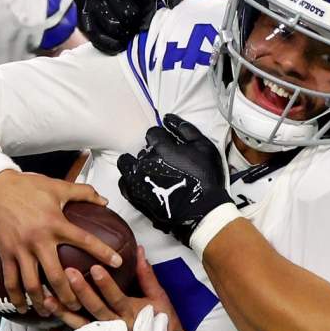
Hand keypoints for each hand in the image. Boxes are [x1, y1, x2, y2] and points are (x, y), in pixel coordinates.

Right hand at [0, 170, 121, 314]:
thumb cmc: (28, 187)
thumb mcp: (58, 186)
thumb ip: (84, 193)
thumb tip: (105, 201)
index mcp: (55, 223)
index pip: (84, 240)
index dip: (103, 252)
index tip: (118, 263)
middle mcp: (38, 240)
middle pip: (56, 275)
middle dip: (69, 295)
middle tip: (79, 306)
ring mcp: (21, 249)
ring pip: (32, 284)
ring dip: (43, 302)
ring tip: (52, 312)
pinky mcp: (6, 254)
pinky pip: (11, 281)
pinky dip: (16, 298)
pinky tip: (23, 309)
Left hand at [45, 246, 183, 330]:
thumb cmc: (162, 323)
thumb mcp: (159, 298)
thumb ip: (147, 275)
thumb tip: (139, 250)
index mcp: (132, 313)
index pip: (117, 297)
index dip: (106, 284)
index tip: (96, 267)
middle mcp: (117, 327)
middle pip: (96, 309)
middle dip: (81, 291)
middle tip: (68, 273)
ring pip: (82, 325)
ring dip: (64, 312)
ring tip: (47, 299)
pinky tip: (48, 321)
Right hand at [79, 0, 189, 54]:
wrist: (128, 5)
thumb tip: (172, 2)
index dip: (153, 11)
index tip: (155, 19)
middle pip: (130, 14)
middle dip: (140, 25)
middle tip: (143, 29)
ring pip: (115, 26)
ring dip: (128, 36)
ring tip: (133, 35)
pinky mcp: (86, 16)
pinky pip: (97, 36)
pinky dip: (112, 45)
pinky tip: (122, 45)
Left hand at [117, 115, 232, 244]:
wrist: (202, 211)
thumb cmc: (205, 178)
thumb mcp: (203, 146)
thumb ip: (184, 129)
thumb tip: (168, 118)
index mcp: (160, 147)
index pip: (152, 133)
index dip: (162, 139)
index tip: (170, 147)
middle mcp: (144, 162)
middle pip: (141, 150)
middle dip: (151, 154)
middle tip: (166, 164)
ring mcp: (137, 181)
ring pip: (128, 165)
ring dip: (137, 166)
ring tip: (152, 173)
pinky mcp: (135, 197)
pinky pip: (124, 183)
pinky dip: (131, 181)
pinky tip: (142, 184)